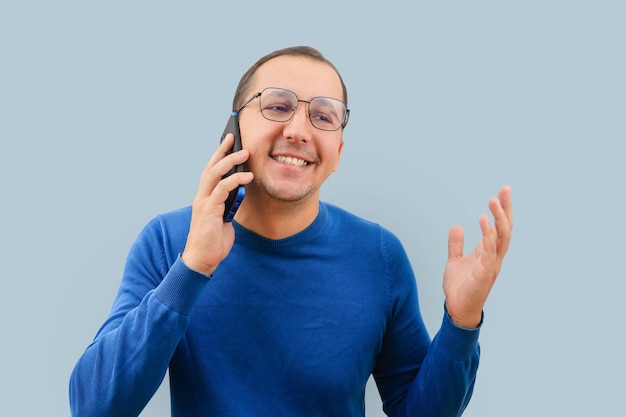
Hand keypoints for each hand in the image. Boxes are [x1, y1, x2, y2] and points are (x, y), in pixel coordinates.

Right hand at [181, 134, 253, 275]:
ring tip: (245, 153)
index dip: (218, 155)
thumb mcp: (225, 219)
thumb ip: (229, 205)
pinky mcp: (209, 211)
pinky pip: (223, 190)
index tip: (228, 141)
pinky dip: (236, 181)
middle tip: (233, 137)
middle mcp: (202, 197)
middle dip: (222, 150)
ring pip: (215, 174)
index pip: (210, 171)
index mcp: (204, 198)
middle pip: (210, 167)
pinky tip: (247, 177)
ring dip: (230, 161)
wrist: (202, 260)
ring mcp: (204, 203)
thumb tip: (240, 193)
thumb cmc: (213, 241)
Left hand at [443, 186, 512, 327]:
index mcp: (490, 253)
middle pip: (506, 228)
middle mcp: (494, 257)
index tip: (503, 191)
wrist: (457, 309)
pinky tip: (482, 220)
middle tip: (505, 189)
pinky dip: (487, 234)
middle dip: (506, 208)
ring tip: (493, 200)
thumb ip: (456, 244)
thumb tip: (457, 226)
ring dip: (498, 218)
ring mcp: (491, 264)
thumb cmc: (460, 287)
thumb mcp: (455, 260)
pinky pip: (488, 250)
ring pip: (501, 237)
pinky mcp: (484, 272)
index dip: (503, 210)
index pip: (500, 227)